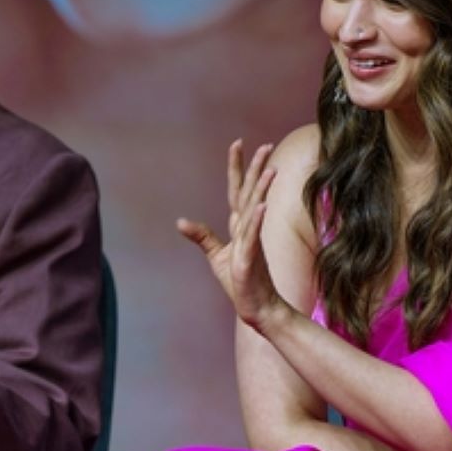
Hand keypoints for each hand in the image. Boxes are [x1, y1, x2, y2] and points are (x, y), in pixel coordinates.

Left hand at [178, 140, 281, 329]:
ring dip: (262, 190)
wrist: (257, 307)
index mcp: (239, 225)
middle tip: (265, 146)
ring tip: (271, 169)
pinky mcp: (250, 258)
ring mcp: (251, 242)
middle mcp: (247, 229)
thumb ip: (202, 236)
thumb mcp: (217, 255)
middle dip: (257, 169)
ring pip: (255, 210)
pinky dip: (257, 220)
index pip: (238, 190)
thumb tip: (180, 221)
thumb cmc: (240, 281)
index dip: (237, 168)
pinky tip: (262, 206)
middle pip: (251, 193)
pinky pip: (254, 236)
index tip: (237, 144)